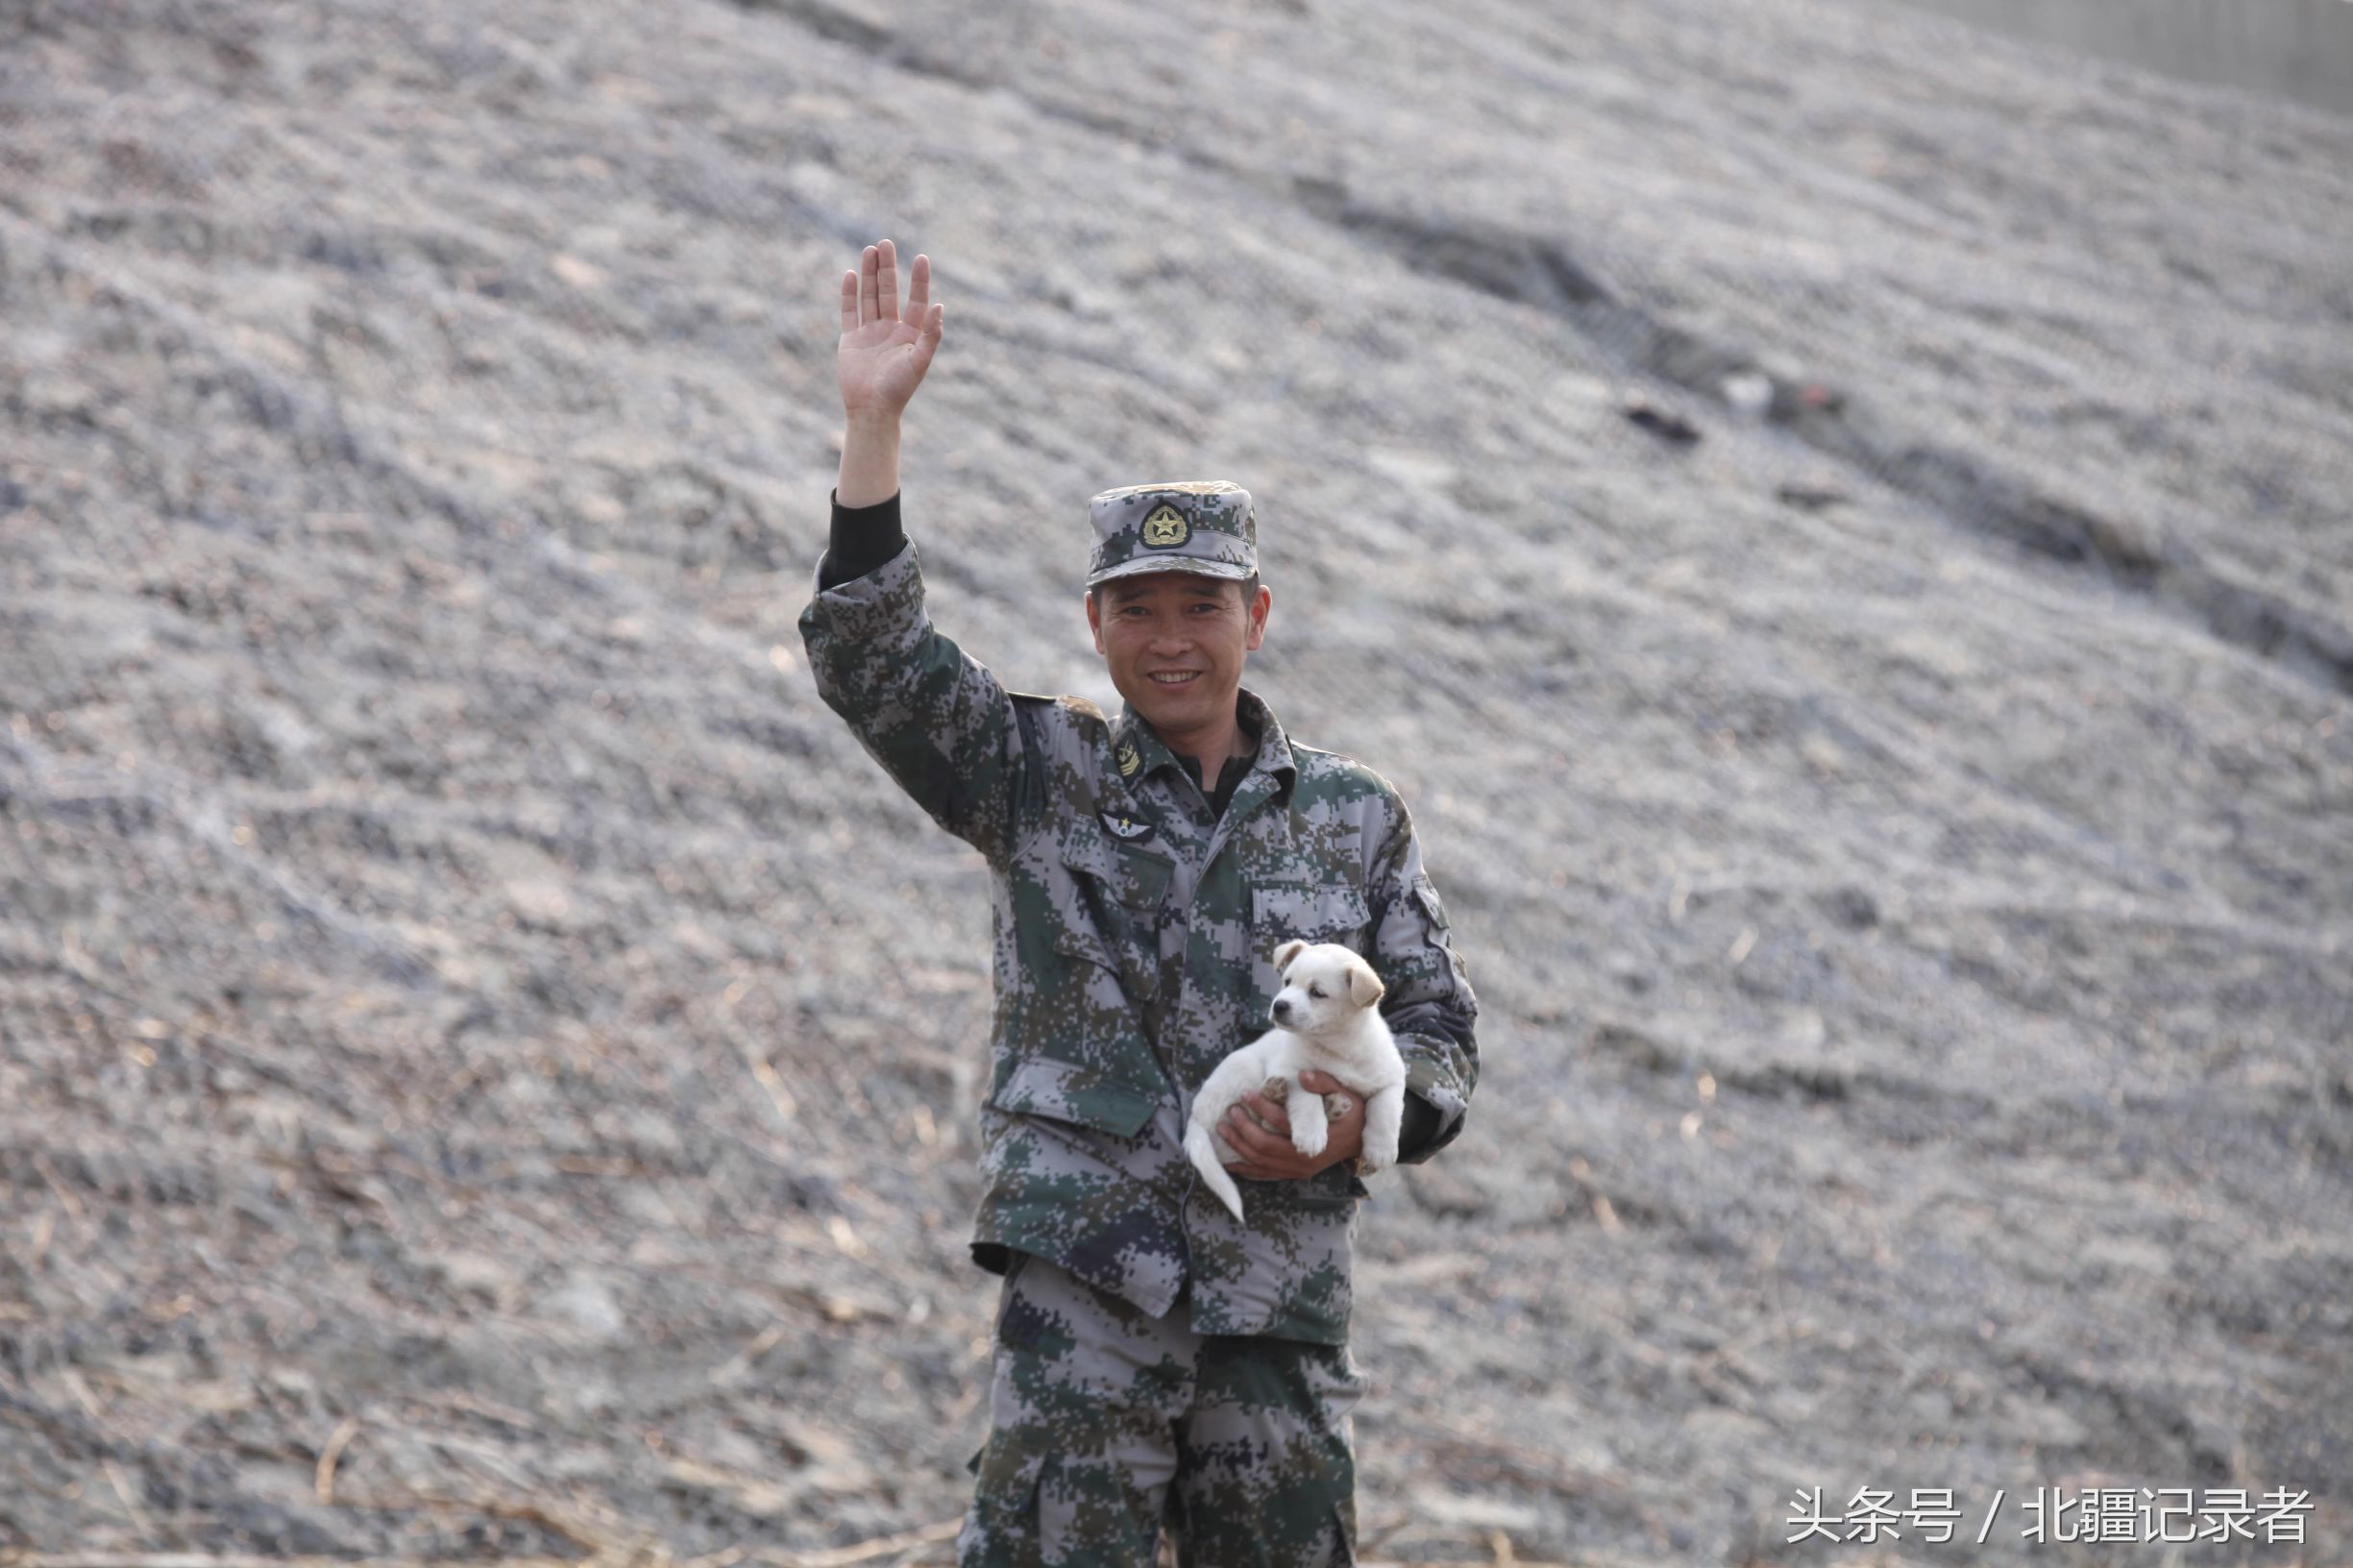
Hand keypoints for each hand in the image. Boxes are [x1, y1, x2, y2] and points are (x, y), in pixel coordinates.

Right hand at [837, 238, 943, 421]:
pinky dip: (849, 293)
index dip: (919, 280)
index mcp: (911, 334)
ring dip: (870, 274)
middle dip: (888, 268)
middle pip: (889, 292)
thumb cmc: (899, 389)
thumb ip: (931, 335)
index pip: (917, 300)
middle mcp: (891, 330)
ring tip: (870, 250)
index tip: (921, 258)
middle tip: (886, 243)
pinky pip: (849, 312)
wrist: (871, 410)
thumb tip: (940, 306)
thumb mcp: (920, 361)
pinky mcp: (850, 339)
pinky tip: (852, 274)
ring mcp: (870, 333)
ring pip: (869, 296)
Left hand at [1222, 1069, 1362, 1180]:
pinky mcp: (1294, 1174)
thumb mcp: (1348, 1096)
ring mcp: (1298, 1169)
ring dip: (1238, 1146)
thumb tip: (1303, 1075)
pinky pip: (1264, 1174)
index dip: (1261, 1107)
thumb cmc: (1354, 1115)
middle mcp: (1304, 1159)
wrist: (1362, 1142)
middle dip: (1243, 1128)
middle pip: (1264, 1146)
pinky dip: (1245, 1169)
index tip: (1246, 1092)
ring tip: (1223, 1128)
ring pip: (1260, 1162)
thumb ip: (1325, 1083)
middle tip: (1231, 1110)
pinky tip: (1229, 1162)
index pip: (1282, 1123)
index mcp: (1317, 1138)